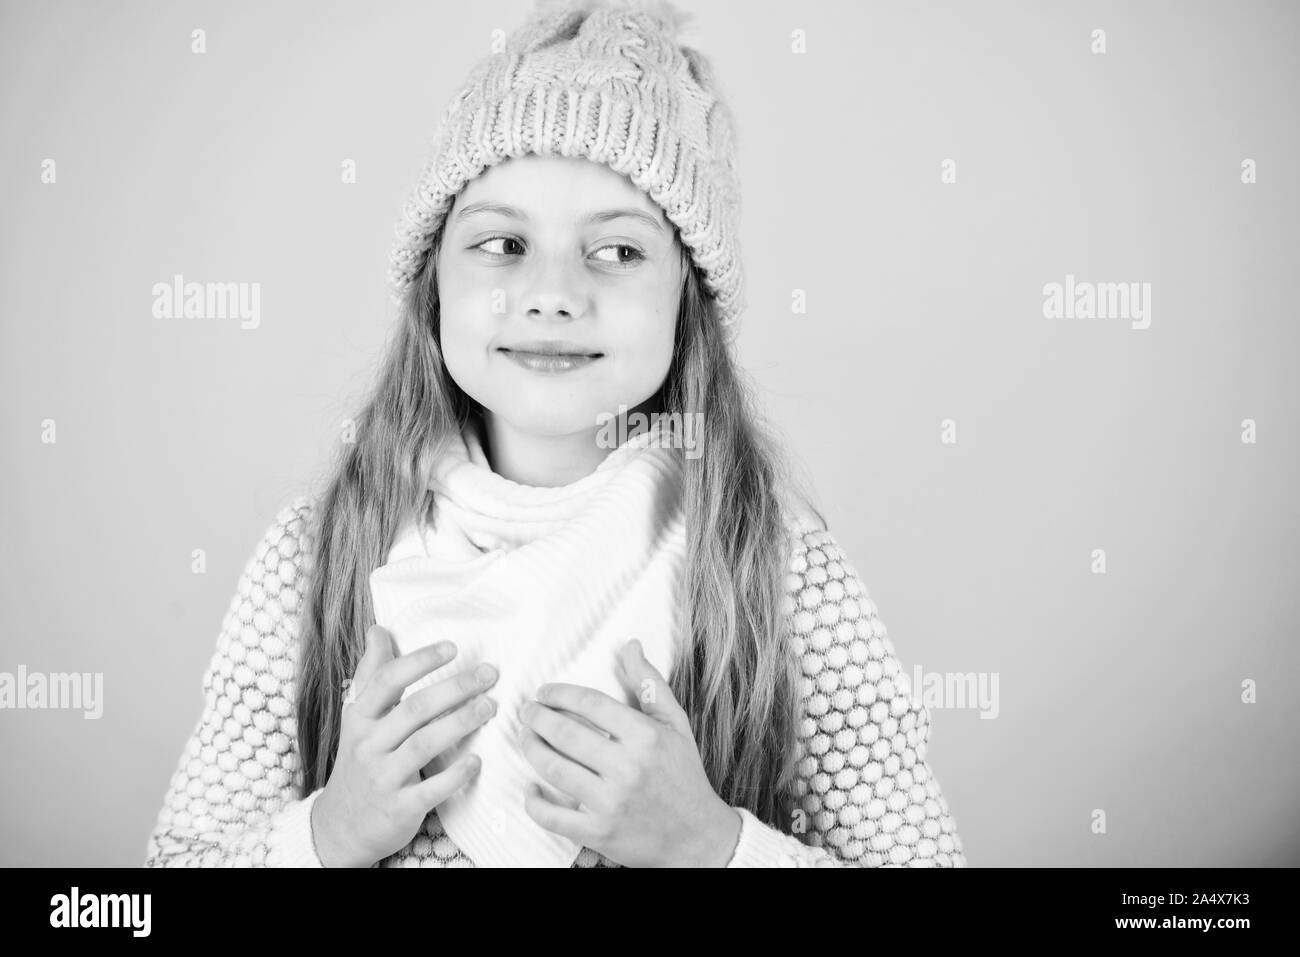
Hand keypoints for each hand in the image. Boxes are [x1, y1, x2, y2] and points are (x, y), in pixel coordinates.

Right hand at [311, 625, 499, 867]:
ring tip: (490, 707)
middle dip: (455, 688)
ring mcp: (382, 778)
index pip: (387, 681)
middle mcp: (367, 745)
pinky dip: (455, 775)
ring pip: (424, 745)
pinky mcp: (398, 809)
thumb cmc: (359, 759)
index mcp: (359, 718)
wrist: (340, 826)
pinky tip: (477, 761)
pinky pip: (430, 790)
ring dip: (460, 723)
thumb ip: (371, 674)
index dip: (420, 661)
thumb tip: (379, 630)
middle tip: (489, 674)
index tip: (453, 647)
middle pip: (414, 710)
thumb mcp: (357, 717)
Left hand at [517, 638, 741, 867]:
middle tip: (526, 712)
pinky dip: (534, 802)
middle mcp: (627, 768)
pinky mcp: (599, 833)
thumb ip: (650, 684)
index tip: (544, 692)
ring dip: (531, 749)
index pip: (590, 703)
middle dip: (537, 718)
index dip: (560, 693)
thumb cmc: (684, 775)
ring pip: (554, 769)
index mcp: (645, 737)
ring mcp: (611, 803)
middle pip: (565, 733)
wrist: (698, 836)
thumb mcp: (675, 724)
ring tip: (524, 738)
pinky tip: (530, 787)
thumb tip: (630, 646)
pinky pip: (553, 816)